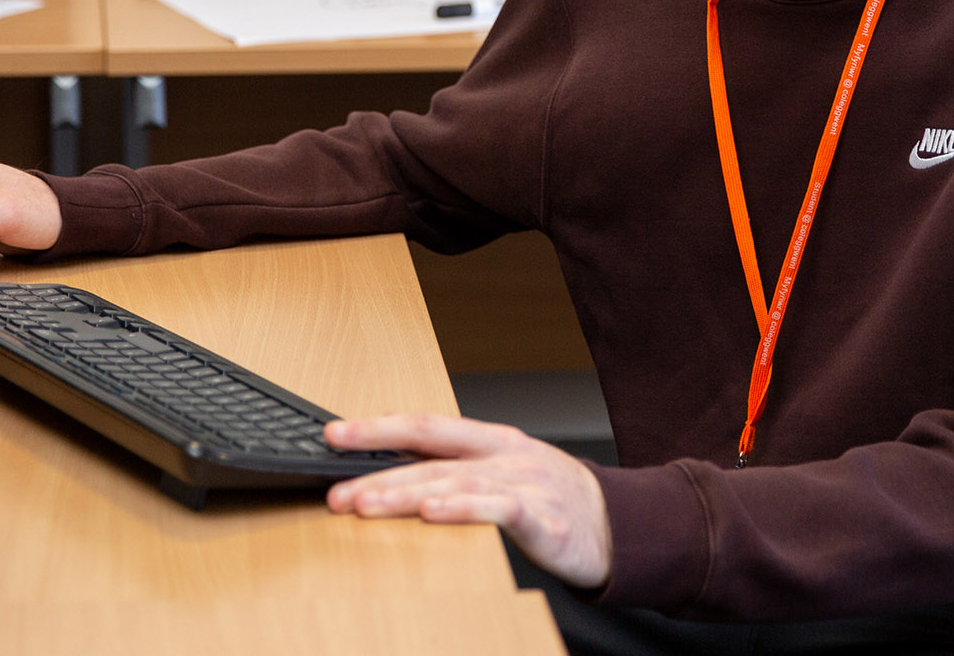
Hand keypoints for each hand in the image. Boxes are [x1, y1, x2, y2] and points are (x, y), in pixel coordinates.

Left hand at [324, 412, 612, 589]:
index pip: (426, 427)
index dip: (378, 429)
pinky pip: (498, 510)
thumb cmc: (553, 501)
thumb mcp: (504, 476)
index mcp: (492, 440)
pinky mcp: (545, 519)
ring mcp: (526, 484)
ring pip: (455, 483)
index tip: (333, 436)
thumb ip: (457, 474)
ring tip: (365, 503)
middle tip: (334, 487)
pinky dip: (463, 510)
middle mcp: (506, 455)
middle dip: (377, 471)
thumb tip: (390, 479)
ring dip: (405, 494)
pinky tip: (432, 515)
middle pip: (432, 457)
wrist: (620, 526)